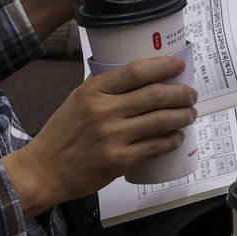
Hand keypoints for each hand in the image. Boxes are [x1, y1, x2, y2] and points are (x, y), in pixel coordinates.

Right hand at [2, 56, 196, 217]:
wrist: (45, 170)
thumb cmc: (62, 134)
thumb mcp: (76, 100)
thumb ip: (103, 88)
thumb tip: (135, 75)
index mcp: (93, 92)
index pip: (135, 72)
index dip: (162, 66)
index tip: (178, 65)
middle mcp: (103, 111)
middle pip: (154, 95)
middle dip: (180, 93)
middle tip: (191, 94)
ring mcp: (112, 137)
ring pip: (160, 121)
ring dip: (182, 116)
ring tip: (190, 113)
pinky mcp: (119, 161)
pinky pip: (155, 147)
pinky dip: (171, 140)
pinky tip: (178, 136)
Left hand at [13, 0, 187, 41]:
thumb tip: (168, 2)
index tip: (172, 12)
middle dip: (173, 15)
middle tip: (168, 31)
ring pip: (165, 13)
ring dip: (163, 26)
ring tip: (159, 39)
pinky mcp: (136, 12)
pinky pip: (151, 22)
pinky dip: (152, 32)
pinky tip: (150, 41)